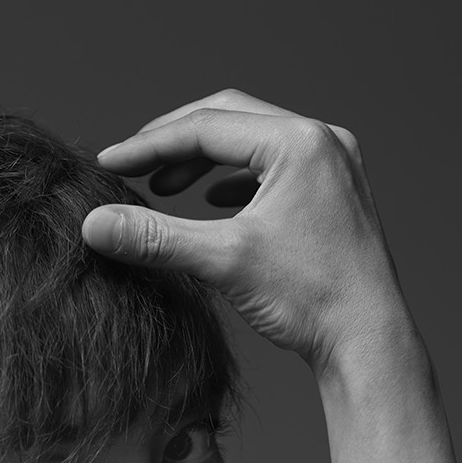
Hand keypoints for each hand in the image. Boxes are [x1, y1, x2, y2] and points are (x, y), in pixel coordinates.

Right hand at [84, 90, 410, 370]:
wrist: (368, 343)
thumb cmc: (311, 300)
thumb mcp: (223, 262)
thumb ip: (155, 237)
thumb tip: (93, 226)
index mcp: (299, 142)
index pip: (206, 126)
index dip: (149, 145)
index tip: (109, 164)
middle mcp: (323, 141)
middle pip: (231, 120)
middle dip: (176, 143)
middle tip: (133, 167)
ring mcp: (336, 166)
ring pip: (254, 143)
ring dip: (206, 160)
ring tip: (165, 187)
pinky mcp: (337, 194)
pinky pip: (277, 168)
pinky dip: (239, 179)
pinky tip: (214, 201)